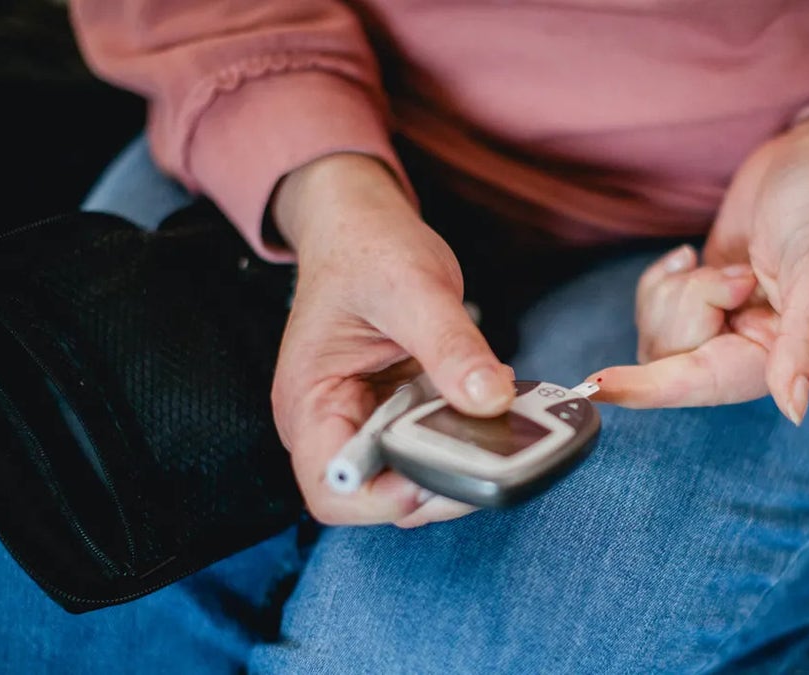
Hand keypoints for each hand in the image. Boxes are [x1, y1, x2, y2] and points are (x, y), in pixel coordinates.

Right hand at [270, 153, 514, 526]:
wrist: (363, 224)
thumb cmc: (367, 248)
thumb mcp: (413, 287)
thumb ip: (451, 346)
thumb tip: (492, 401)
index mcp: (309, 402)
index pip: (333, 488)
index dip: (385, 499)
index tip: (440, 470)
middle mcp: (331, 424)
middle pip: (378, 497)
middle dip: (437, 485)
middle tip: (494, 455)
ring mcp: (365, 422)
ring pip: (411, 480)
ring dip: (458, 464)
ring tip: (499, 431)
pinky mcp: (397, 414)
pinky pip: (431, 446)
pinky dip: (465, 441)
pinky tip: (492, 414)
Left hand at [591, 117, 808, 423]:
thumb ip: (808, 337)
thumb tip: (794, 409)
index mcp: (796, 359)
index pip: (710, 384)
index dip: (652, 388)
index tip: (597, 386)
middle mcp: (758, 353)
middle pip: (674, 357)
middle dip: (690, 305)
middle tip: (738, 272)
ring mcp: (728, 327)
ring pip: (660, 336)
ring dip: (678, 291)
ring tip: (727, 263)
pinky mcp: (706, 303)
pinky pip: (655, 310)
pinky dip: (663, 281)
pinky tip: (693, 256)